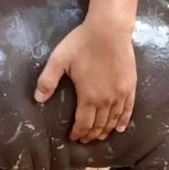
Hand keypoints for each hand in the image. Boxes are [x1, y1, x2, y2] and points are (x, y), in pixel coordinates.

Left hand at [34, 19, 136, 142]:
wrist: (110, 29)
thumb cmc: (82, 43)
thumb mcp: (59, 60)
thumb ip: (47, 80)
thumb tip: (37, 99)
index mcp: (88, 96)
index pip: (83, 123)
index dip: (78, 133)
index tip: (74, 138)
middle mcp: (106, 100)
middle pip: (99, 124)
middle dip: (90, 134)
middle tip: (84, 140)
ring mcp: (120, 93)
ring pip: (113, 119)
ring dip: (106, 130)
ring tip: (99, 137)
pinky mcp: (130, 85)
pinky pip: (128, 109)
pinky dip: (123, 121)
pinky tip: (120, 128)